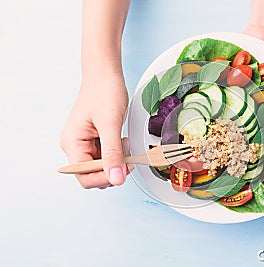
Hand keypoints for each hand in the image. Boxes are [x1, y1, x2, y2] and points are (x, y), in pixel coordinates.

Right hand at [61, 69, 129, 188]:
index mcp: (72, 144)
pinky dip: (118, 153)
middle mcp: (76, 146)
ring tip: (124, 143)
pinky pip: (107, 156)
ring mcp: (86, 144)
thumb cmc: (104, 91)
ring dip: (117, 160)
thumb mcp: (110, 124)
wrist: (106, 74)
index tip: (123, 170)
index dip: (104, 178)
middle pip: (93, 174)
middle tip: (127, 156)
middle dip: (112, 168)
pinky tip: (122, 141)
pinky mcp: (96, 140)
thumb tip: (116, 179)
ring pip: (102, 167)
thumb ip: (113, 153)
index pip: (84, 176)